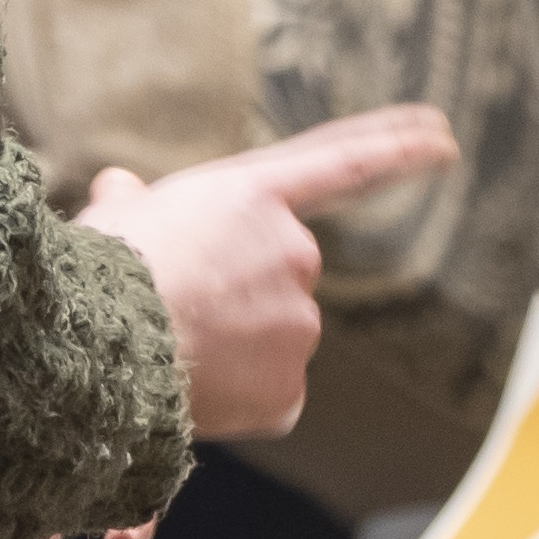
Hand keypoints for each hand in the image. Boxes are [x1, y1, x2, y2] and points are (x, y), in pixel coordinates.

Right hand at [82, 106, 457, 452]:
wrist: (95, 343)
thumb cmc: (94, 273)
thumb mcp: (113, 218)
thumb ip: (131, 202)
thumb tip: (119, 187)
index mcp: (253, 196)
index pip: (345, 164)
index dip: (397, 147)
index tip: (444, 137)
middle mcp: (294, 252)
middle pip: (280, 279)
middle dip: (238, 298)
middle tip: (176, 313)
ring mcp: (299, 321)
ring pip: (270, 341)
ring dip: (231, 349)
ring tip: (171, 349)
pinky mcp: (290, 387)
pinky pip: (268, 397)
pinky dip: (238, 401)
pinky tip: (193, 393)